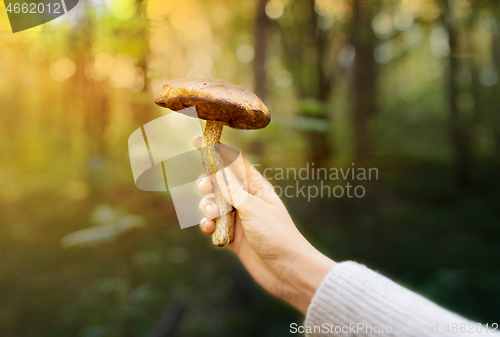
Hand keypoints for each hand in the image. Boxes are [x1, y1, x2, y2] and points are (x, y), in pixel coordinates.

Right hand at [194, 137, 335, 313]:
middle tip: (204, 188)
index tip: (196, 140)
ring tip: (213, 216)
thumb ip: (232, 189)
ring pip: (213, 204)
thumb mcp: (253, 207)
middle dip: (207, 183)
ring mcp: (239, 218)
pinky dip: (208, 226)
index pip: (233, 162)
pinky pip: (214, 225)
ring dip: (207, 207)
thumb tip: (218, 168)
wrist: (287, 270)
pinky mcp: (233, 236)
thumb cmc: (277, 235)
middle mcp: (246, 199)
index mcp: (256, 187)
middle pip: (218, 182)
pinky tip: (210, 230)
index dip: (215, 150)